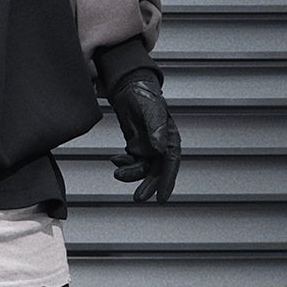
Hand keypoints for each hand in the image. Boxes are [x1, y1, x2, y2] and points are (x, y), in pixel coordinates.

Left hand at [108, 67, 180, 202]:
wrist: (129, 88)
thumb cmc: (144, 97)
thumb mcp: (150, 112)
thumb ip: (156, 130)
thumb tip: (160, 150)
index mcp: (169, 138)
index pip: (170, 164)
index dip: (167, 182)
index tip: (161, 198)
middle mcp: (160, 145)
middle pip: (156, 171)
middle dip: (147, 186)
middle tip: (138, 198)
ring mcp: (148, 147)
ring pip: (142, 169)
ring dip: (130, 174)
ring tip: (118, 173)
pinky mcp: (137, 146)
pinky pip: (131, 162)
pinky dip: (123, 164)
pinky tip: (115, 160)